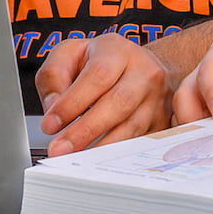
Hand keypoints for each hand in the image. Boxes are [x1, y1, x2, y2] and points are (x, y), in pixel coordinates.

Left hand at [36, 34, 173, 154]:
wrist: (140, 65)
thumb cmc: (101, 61)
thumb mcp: (70, 54)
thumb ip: (54, 76)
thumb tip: (53, 109)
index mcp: (118, 50)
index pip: (97, 76)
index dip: (73, 102)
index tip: (50, 124)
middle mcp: (144, 71)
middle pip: (119, 103)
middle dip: (86, 130)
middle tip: (60, 149)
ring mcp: (158, 98)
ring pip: (133, 126)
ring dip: (101, 147)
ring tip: (75, 160)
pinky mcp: (162, 121)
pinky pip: (141, 142)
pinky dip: (118, 155)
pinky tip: (98, 163)